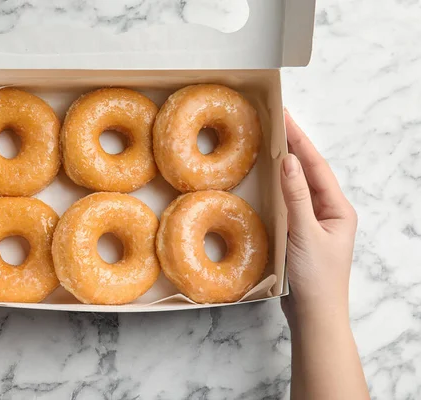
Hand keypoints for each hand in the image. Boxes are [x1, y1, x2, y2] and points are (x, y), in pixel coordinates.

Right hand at [280, 110, 357, 324]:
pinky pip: (290, 203)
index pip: (317, 167)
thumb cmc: (316, 278)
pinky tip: (268, 180)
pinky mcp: (301, 233)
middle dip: (295, 146)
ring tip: (271, 141)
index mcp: (338, 209)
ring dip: (287, 164)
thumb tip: (290, 161)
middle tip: (276, 121)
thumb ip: (297, 197)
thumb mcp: (306, 234)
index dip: (301, 141)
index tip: (285, 117)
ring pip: (299, 186)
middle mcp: (329, 212)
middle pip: (310, 172)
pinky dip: (279, 187)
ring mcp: (315, 223)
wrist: (315, 315)